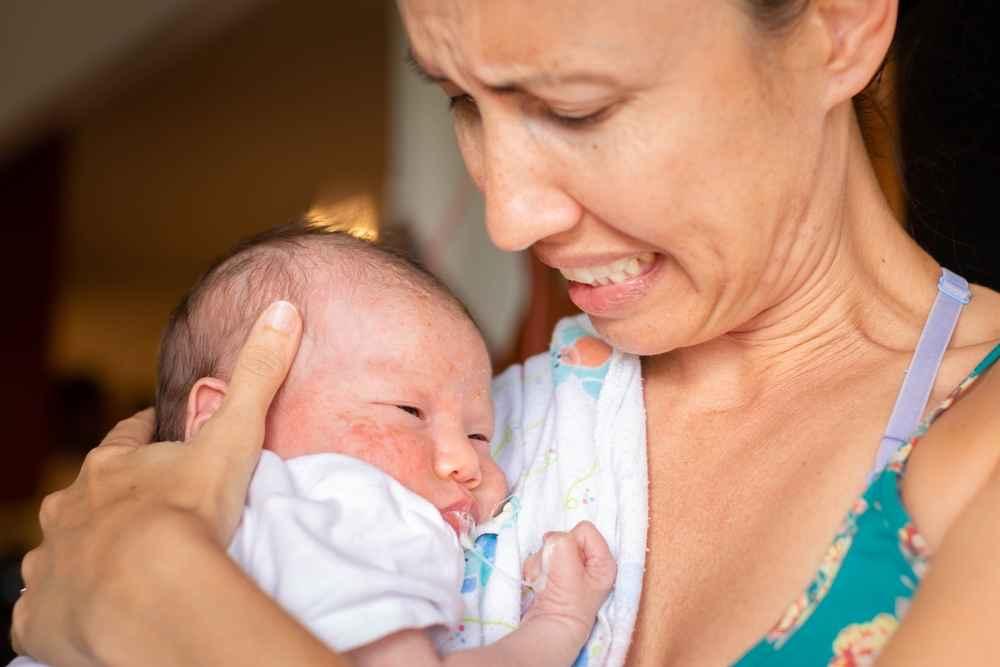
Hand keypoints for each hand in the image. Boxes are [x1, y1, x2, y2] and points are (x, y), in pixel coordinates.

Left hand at [11, 301, 301, 665]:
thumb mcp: (233, 436)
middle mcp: (69, 510)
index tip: (161, 437)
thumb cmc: (188, 510)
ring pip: (62, 551)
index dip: (145, 438)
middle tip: (146, 513)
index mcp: (110, 468)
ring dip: (85, 553)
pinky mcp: (43, 616)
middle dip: (111, 500)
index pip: (126, 441)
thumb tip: (282, 308)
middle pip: (88, 497)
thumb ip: (258, 375)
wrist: (149, 591)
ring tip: (118, 567)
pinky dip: (64, 607)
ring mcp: (52, 564)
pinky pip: (46, 609)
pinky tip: (88, 613)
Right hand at [522, 521, 616, 641]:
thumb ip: (562, 541)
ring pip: (549, 548)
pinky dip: (536, 570)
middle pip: (564, 538)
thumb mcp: (567, 564)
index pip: (584, 529)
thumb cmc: (565, 601)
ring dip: (542, 562)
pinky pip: (541, 561)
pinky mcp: (555, 577)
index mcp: (604, 561)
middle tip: (554, 573)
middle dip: (553, 552)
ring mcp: (571, 571)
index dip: (571, 541)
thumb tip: (551, 539)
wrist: (550, 631)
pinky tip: (541, 585)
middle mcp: (590, 565)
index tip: (567, 562)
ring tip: (547, 582)